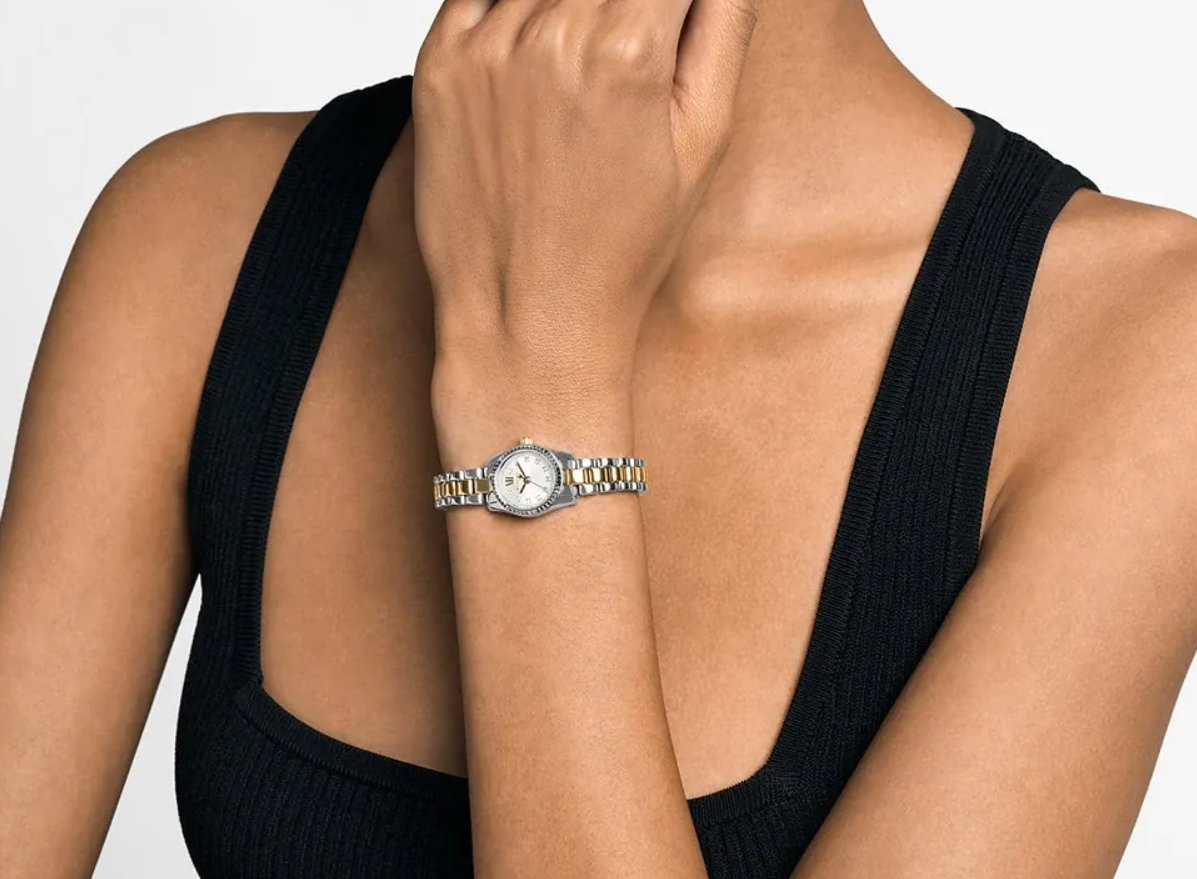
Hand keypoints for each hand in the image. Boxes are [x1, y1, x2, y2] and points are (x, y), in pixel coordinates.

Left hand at [412, 0, 758, 410]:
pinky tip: (536, 50)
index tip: (668, 21)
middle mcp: (551, 34)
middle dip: (627, 5)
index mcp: (627, 49)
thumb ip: (723, 28)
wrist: (526, 318)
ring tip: (583, 69)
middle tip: (623, 60)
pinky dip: (514, 4)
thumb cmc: (621, 248)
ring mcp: (486, 48)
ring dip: (572, 4)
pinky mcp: (438, 67)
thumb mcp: (703, 142)